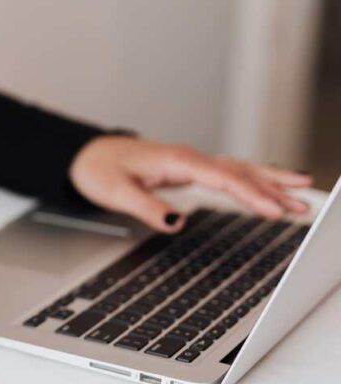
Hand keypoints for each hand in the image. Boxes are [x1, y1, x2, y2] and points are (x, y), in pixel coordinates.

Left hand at [70, 136, 312, 232]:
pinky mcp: (189, 169)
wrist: (87, 155)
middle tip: (303, 204)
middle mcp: (189, 159)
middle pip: (239, 173)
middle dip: (273, 189)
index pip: (222, 178)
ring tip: (302, 192)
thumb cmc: (99, 170)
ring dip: (270, 182)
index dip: (250, 195)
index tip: (273, 210)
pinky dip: (253, 178)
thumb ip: (147, 207)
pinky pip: (228, 173)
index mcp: (176, 161)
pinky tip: (271, 184)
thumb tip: (176, 222)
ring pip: (238, 170)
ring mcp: (191, 163)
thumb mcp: (116, 192)